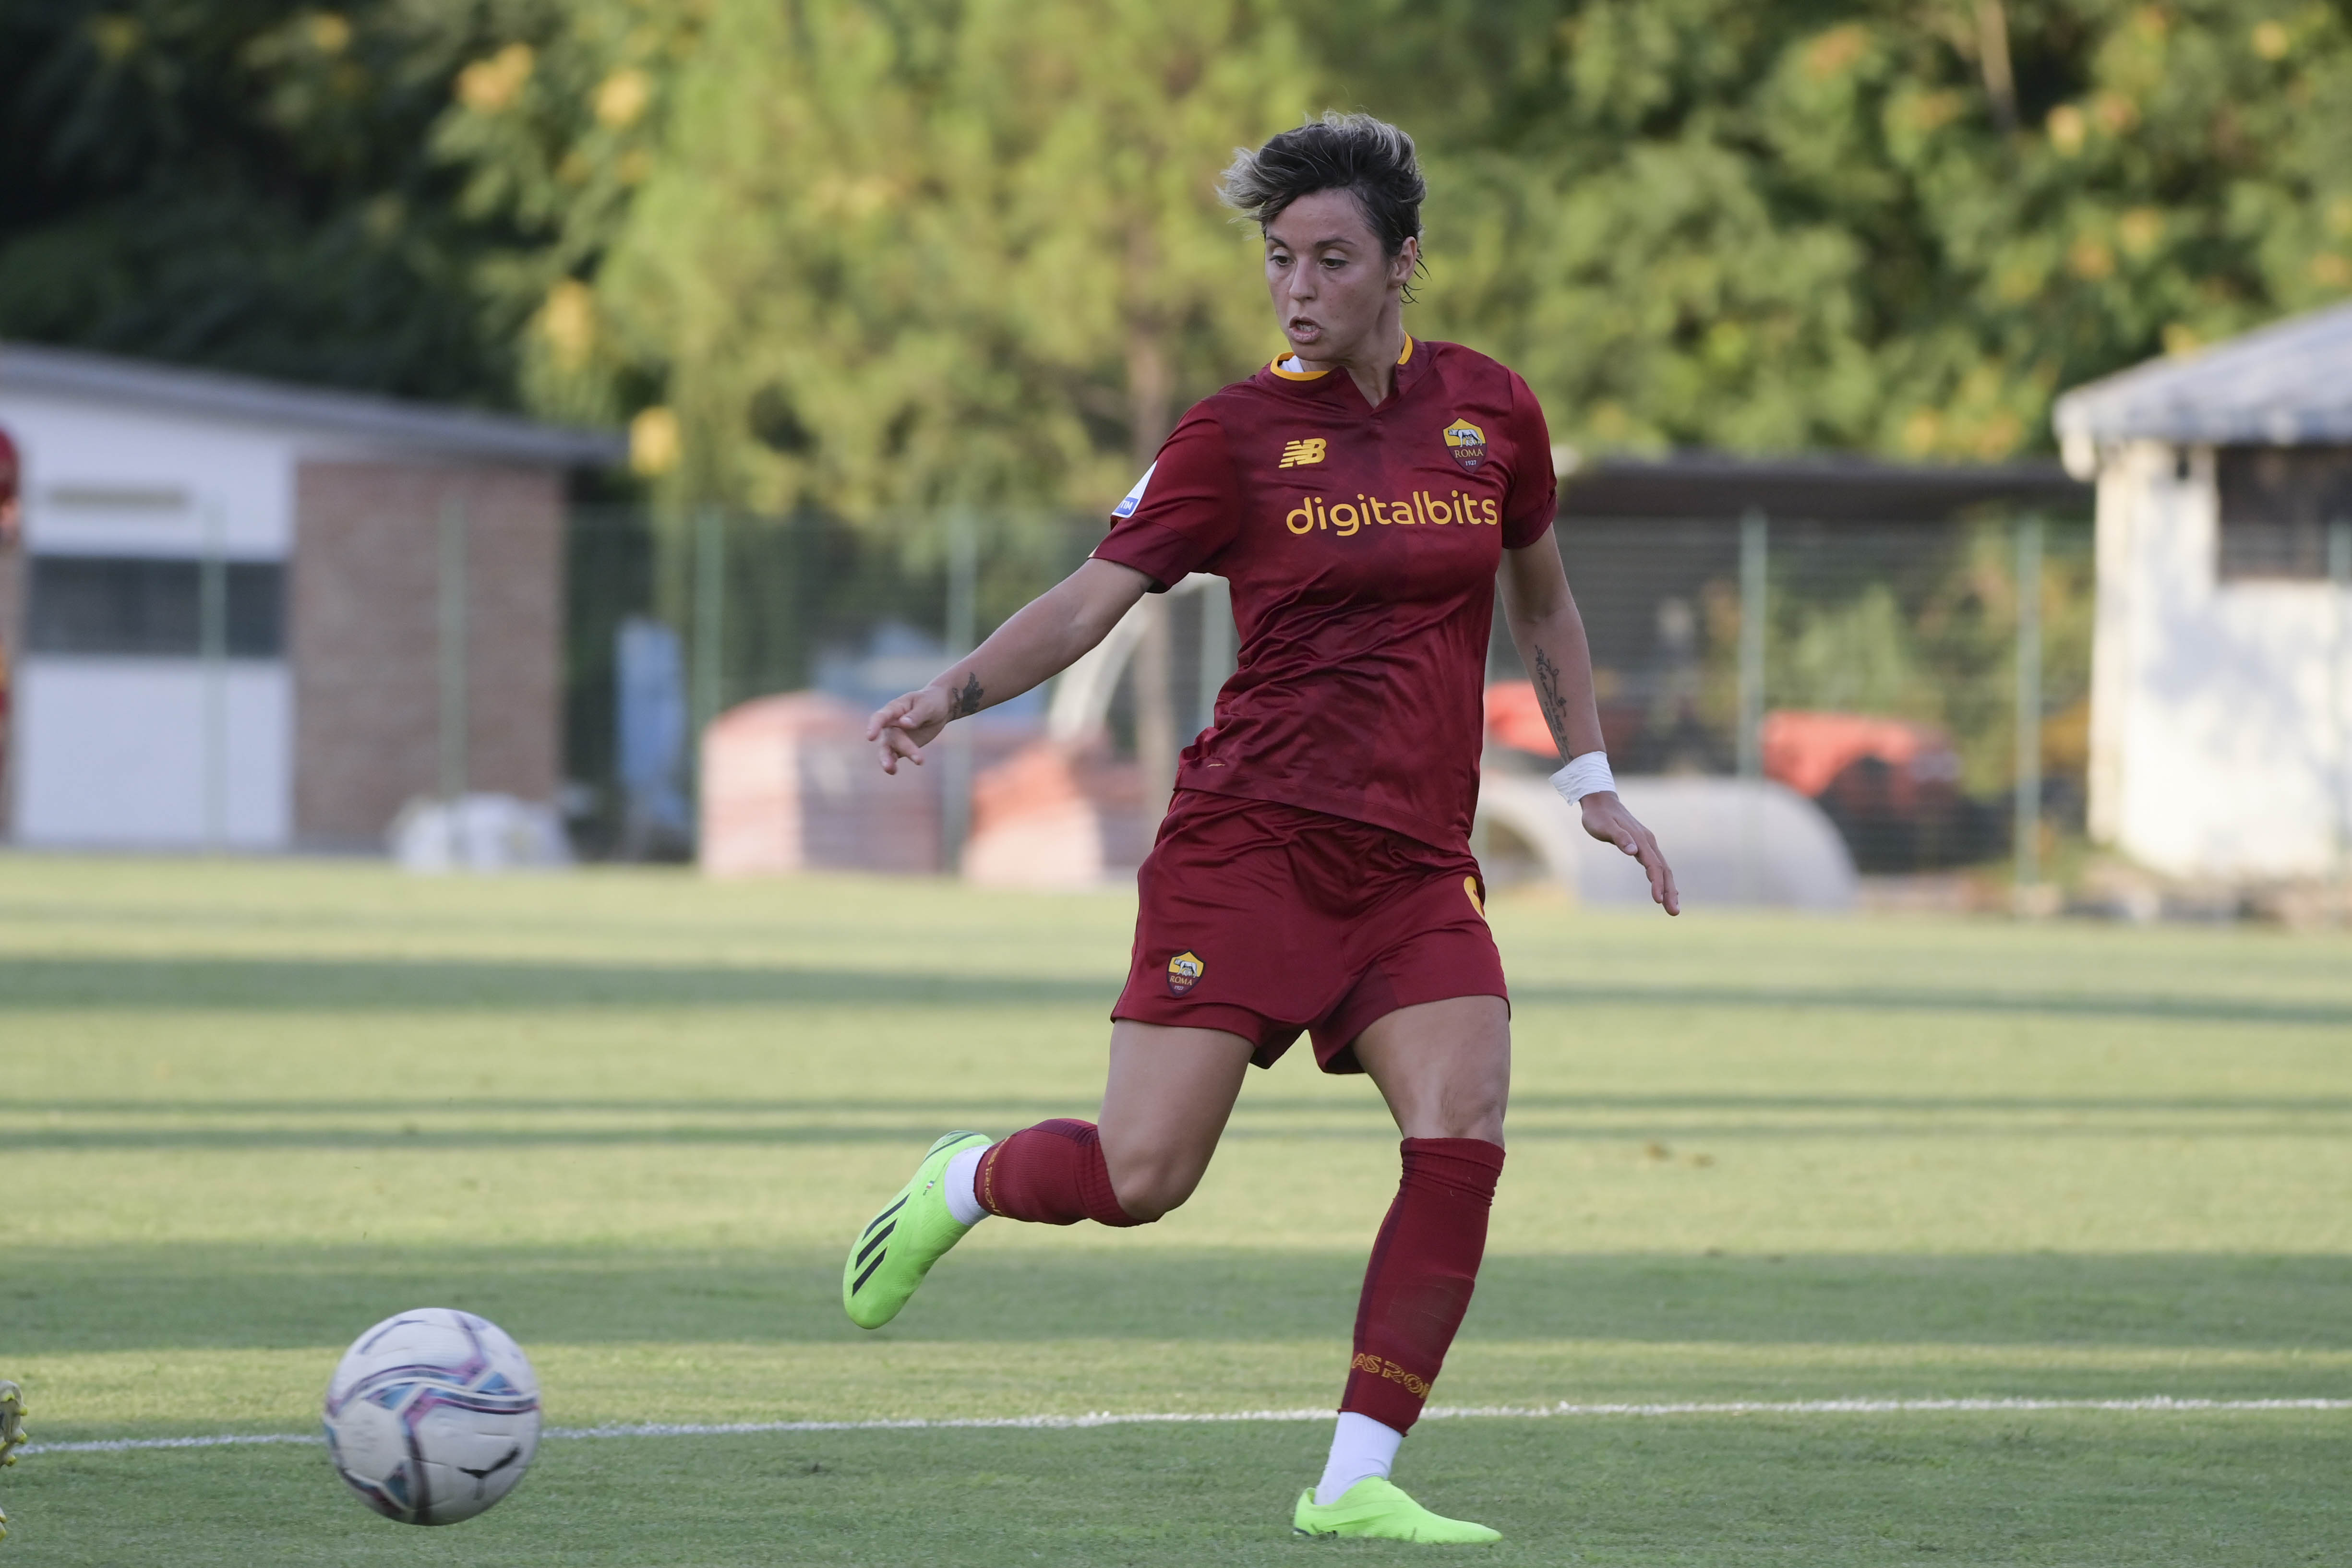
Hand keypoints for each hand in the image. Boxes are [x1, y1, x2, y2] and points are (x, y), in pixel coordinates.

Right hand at [867, 687, 952, 774]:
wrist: (940, 708)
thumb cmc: (931, 702)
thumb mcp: (927, 705)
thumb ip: (916, 715)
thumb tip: (904, 723)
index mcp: (894, 709)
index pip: (881, 717)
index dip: (874, 726)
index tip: (870, 737)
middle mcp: (890, 723)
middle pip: (889, 738)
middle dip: (894, 750)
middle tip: (901, 762)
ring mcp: (895, 736)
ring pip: (888, 750)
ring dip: (889, 760)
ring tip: (892, 770)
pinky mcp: (902, 747)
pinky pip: (895, 756)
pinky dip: (893, 764)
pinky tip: (893, 771)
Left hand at [1580, 791, 1679, 915]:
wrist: (1600, 801)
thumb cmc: (1598, 816)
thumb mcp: (1603, 826)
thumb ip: (1618, 837)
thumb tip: (1633, 850)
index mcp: (1641, 839)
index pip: (1654, 865)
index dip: (1657, 883)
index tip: (1657, 900)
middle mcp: (1649, 842)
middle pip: (1664, 870)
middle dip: (1670, 892)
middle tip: (1673, 913)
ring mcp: (1648, 844)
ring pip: (1663, 869)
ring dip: (1669, 889)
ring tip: (1672, 909)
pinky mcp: (1644, 846)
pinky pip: (1658, 866)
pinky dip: (1663, 880)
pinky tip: (1665, 892)